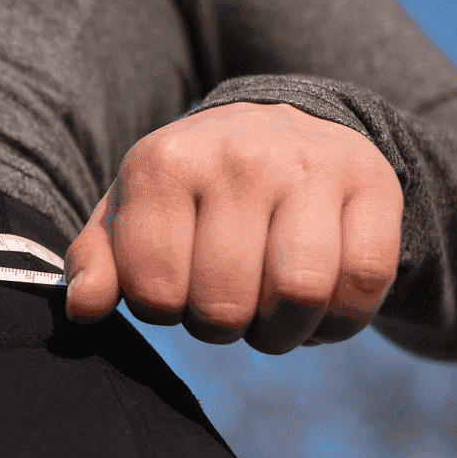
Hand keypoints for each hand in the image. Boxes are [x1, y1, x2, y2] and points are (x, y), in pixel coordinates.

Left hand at [63, 102, 402, 354]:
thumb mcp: (130, 213)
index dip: (162, 310)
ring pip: (300, 294)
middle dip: (219, 327)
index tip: (171, 287)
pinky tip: (317, 305)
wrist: (280, 125)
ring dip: (282, 332)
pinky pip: (364, 282)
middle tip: (223, 305)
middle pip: (226, 303)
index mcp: (165, 163)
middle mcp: (238, 156)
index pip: (154, 291)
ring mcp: (310, 166)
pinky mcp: (373, 183)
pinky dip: (339, 319)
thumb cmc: (189, 190)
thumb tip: (83, 310)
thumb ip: (97, 261)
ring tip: (268, 313)